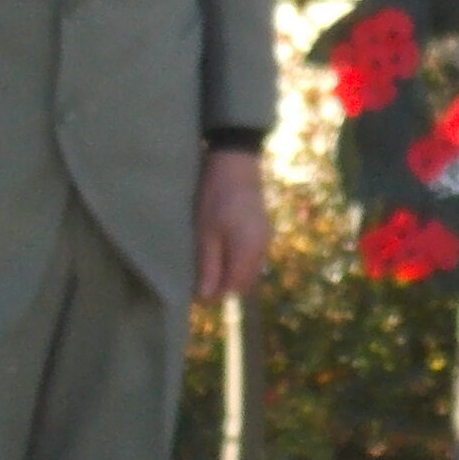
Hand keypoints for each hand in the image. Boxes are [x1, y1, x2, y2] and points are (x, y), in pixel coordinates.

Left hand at [196, 148, 269, 301]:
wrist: (236, 161)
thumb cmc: (216, 196)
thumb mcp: (206, 232)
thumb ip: (208, 266)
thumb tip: (206, 298)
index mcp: (248, 252)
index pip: (233, 287)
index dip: (213, 294)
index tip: (193, 291)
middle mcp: (262, 249)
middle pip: (244, 283)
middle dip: (223, 286)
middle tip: (199, 278)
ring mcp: (265, 239)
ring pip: (249, 270)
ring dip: (231, 273)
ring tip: (209, 262)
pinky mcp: (263, 230)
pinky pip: (252, 257)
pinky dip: (238, 261)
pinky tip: (222, 249)